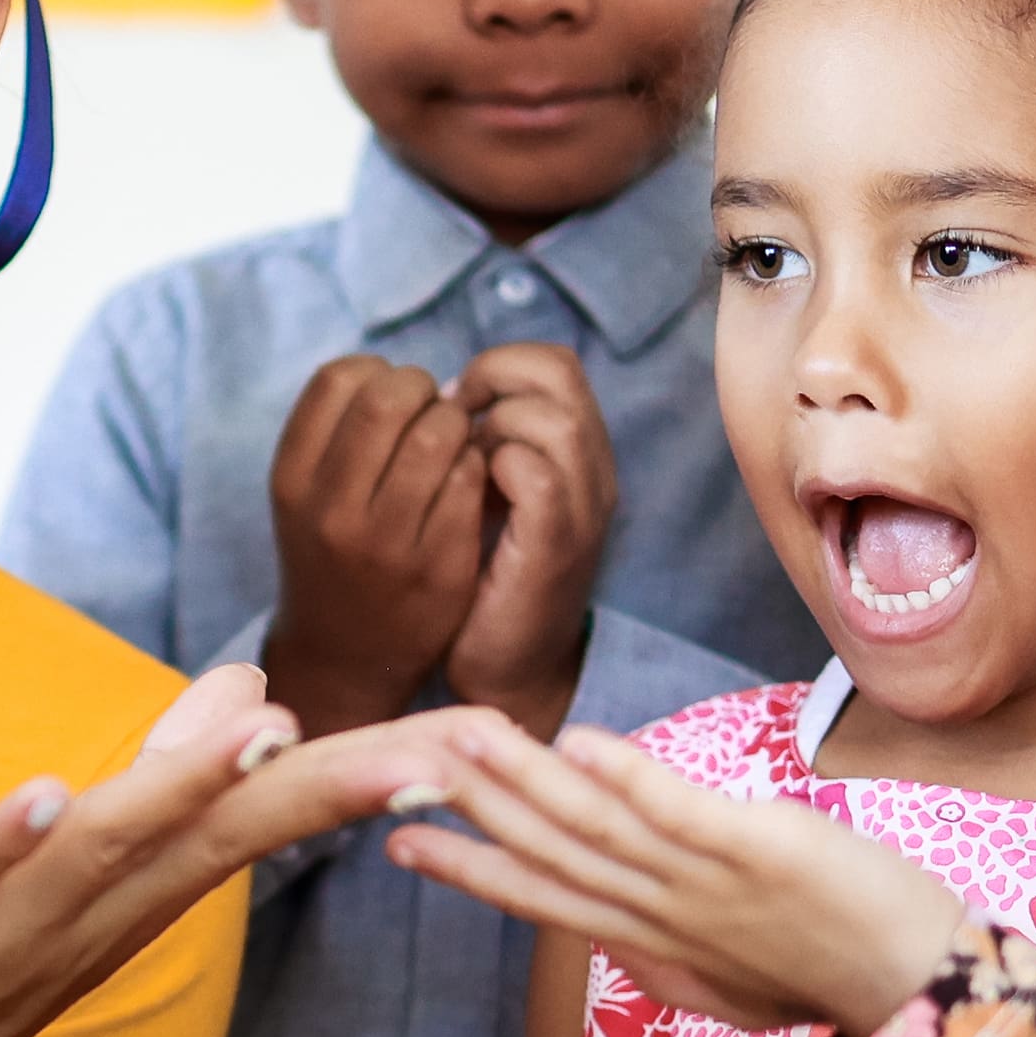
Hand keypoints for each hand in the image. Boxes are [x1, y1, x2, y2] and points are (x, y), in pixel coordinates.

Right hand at [261, 356, 483, 735]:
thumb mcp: (304, 495)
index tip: (388, 398)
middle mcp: (333, 511)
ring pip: (440, 433)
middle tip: (430, 412)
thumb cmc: (330, 555)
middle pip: (391, 398)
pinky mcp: (441, 568)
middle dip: (423, 389)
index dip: (376, 372)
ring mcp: (388, 543)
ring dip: (456, 425)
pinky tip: (466, 482)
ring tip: (452, 445)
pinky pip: (471, 481)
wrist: (344, 660)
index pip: (339, 378)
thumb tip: (392, 372)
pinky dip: (476, 466)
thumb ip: (333, 431)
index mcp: (293, 481)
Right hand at [390, 716, 965, 1036]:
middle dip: (472, 812)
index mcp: (653, 944)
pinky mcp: (756, 851)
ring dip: (524, 781)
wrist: (925, 990)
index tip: (399, 842)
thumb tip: (620, 943)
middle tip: (401, 768)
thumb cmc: (834, 976)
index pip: (544, 898)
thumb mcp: (730, 986)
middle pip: (549, 857)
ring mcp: (706, 884)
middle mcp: (663, 916)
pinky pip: (677, 812)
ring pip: (594, 829)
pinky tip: (574, 742)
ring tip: (465, 737)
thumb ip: (669, 959)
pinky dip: (623, 777)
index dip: (470, 869)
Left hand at [446, 341, 620, 729]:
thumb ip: (486, 445)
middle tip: (449, 417)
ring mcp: (581, 511)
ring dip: (491, 425)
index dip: (499, 365)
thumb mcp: (489, 499)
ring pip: (553, 419)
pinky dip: (493, 467)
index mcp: (579, 455)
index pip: (556, 364)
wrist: (506, 672)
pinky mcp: (556, 549)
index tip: (451, 403)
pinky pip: (536, 476)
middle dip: (492, 378)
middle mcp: (593, 474)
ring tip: (459, 458)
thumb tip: (442, 395)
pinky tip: (465, 491)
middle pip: (559, 373)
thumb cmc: (485, 582)